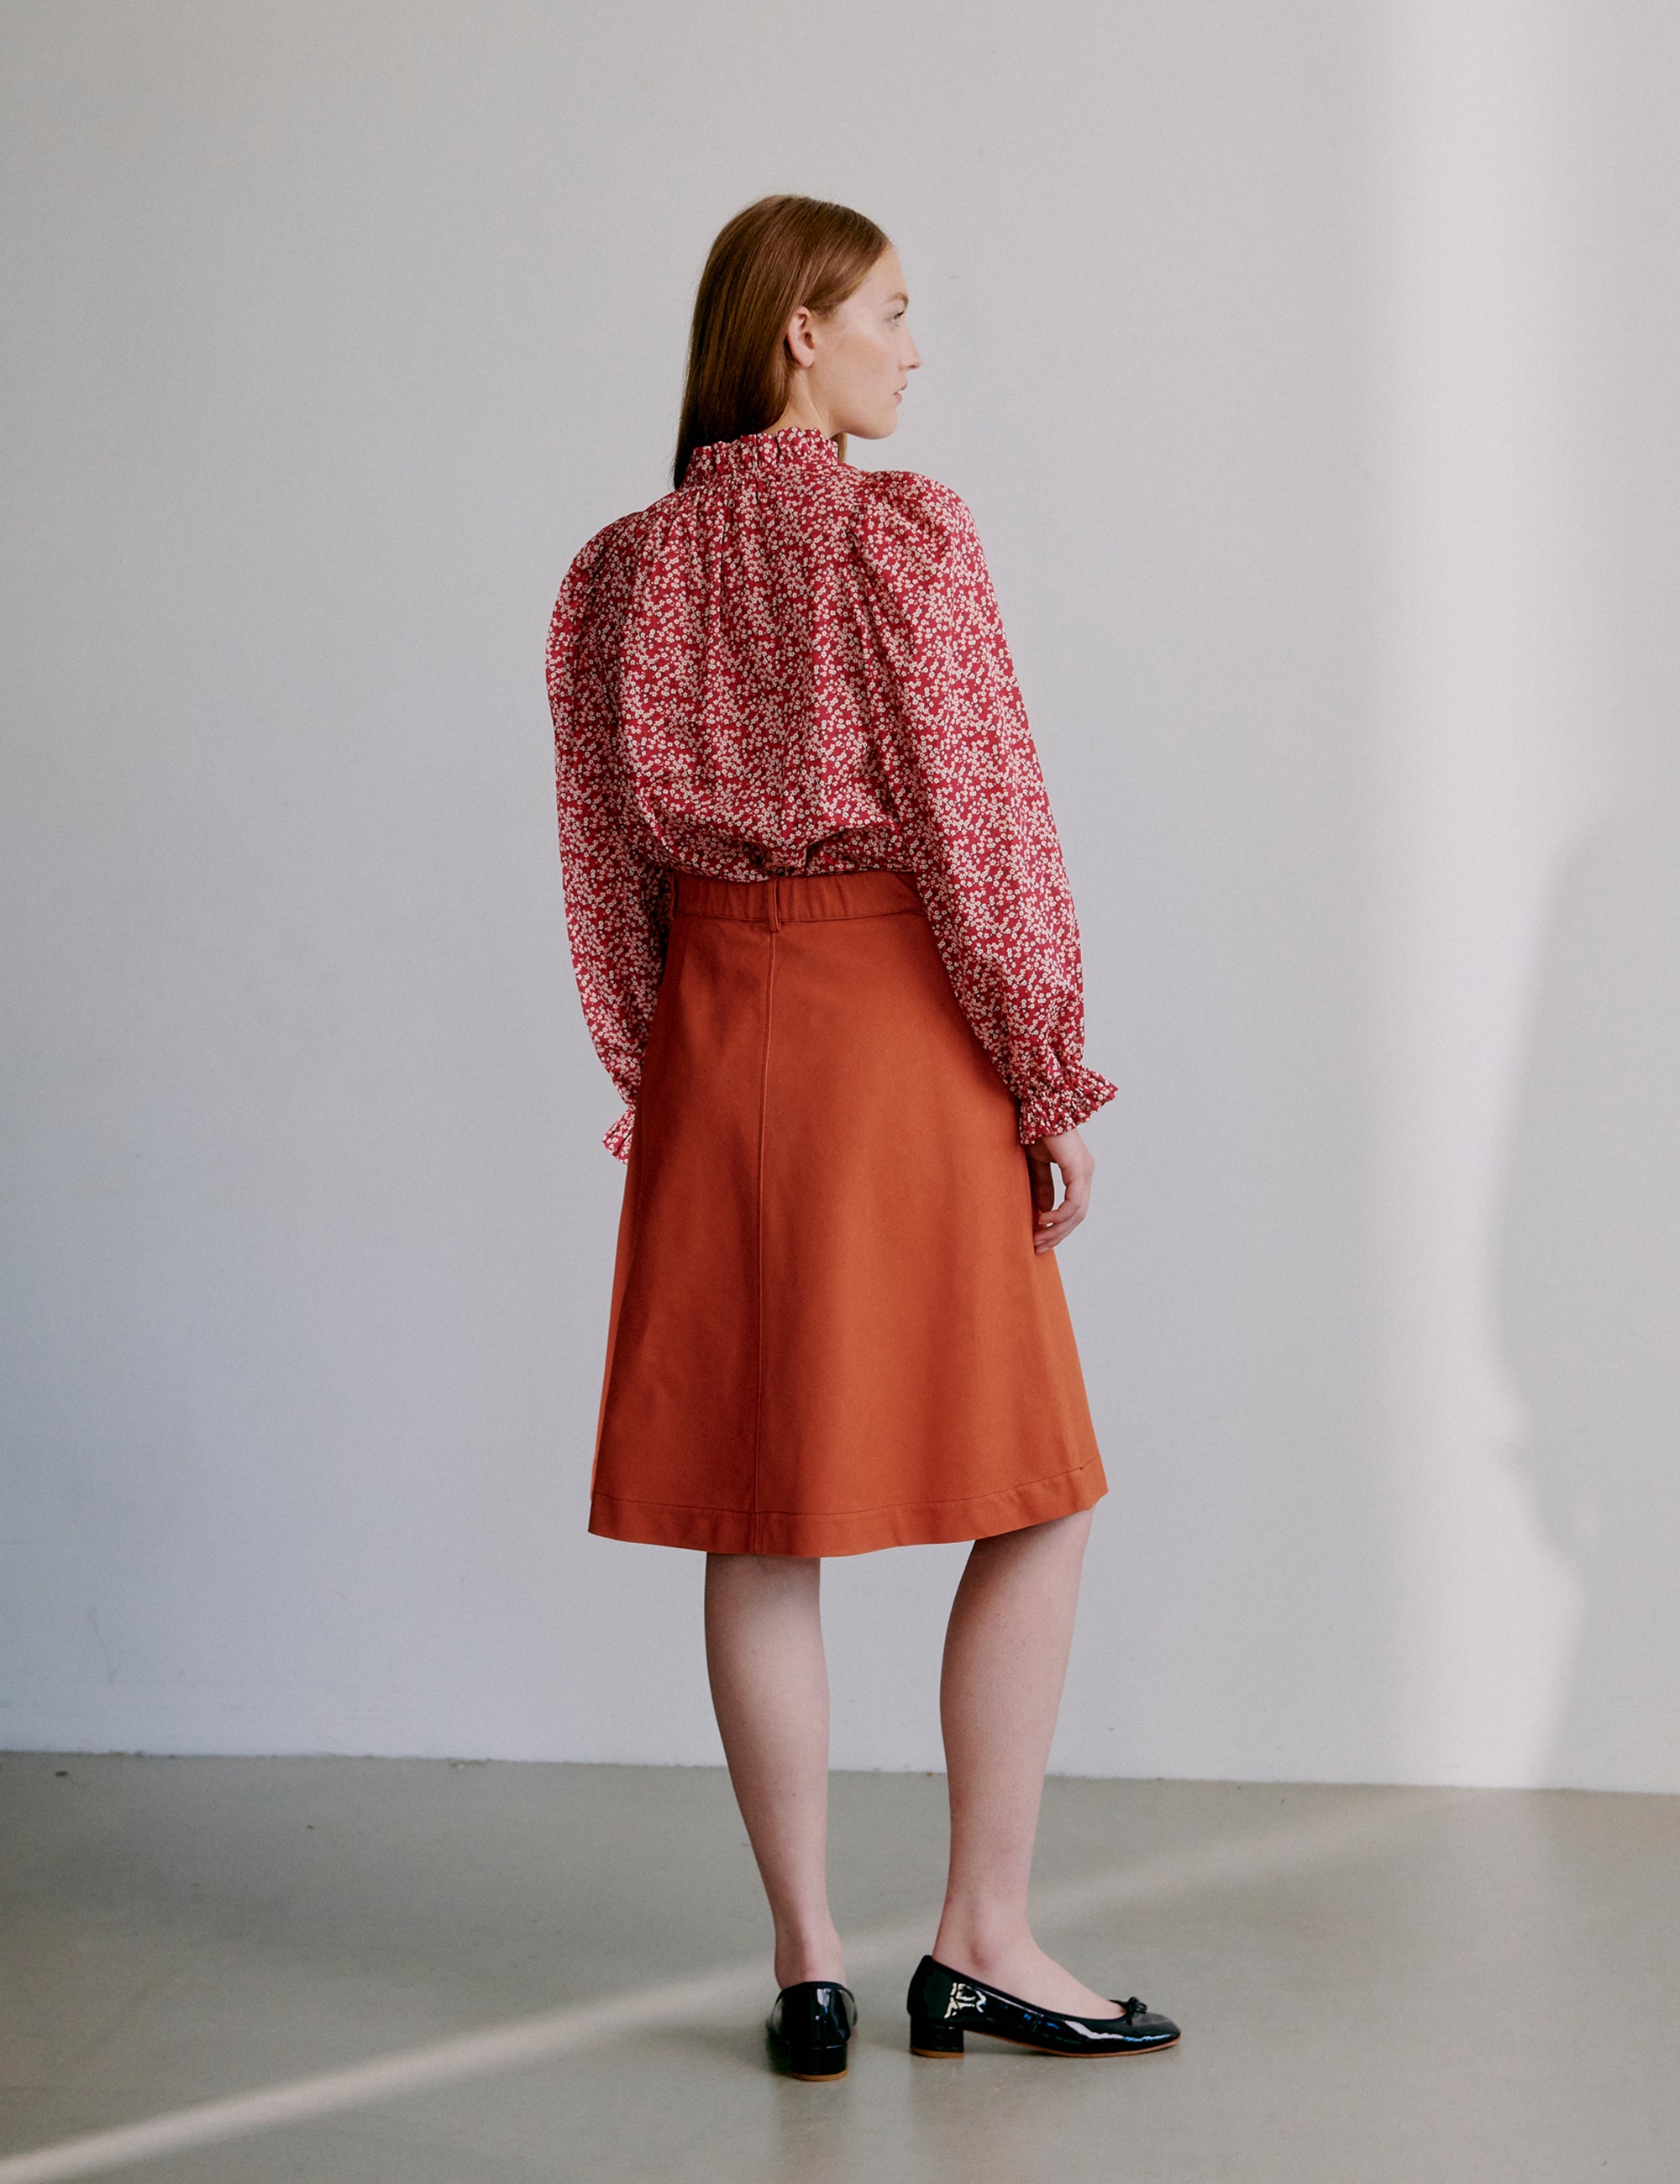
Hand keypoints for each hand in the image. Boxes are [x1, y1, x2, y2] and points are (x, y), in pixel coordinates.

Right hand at [1026, 1128, 1092, 1252]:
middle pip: (1078, 1215)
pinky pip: (1073, 1201)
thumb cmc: (1037, 1131)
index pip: (1074, 1208)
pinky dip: (1059, 1214)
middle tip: (1038, 1247)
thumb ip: (1043, 1186)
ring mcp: (1085, 1171)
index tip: (1040, 1240)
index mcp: (1078, 1172)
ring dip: (1057, 1229)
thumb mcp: (1037, 1164)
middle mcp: (1086, 1173)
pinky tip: (1043, 1219)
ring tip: (1038, 1238)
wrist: (1040, 1106)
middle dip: (1058, 1234)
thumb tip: (1044, 1210)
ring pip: (1077, 1212)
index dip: (1059, 1227)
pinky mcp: (1078, 1169)